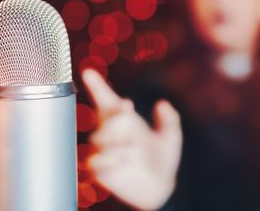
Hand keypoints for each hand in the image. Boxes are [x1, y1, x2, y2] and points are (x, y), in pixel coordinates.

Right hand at [82, 69, 182, 210]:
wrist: (158, 189)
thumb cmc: (162, 160)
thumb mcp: (171, 138)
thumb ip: (170, 120)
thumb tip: (163, 104)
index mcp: (124, 119)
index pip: (106, 99)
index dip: (97, 85)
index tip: (88, 72)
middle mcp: (111, 132)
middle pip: (106, 118)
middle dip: (117, 115)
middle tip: (128, 112)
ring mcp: (104, 150)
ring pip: (99, 139)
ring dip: (116, 140)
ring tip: (132, 149)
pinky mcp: (101, 170)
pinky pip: (97, 162)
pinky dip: (109, 160)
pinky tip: (122, 162)